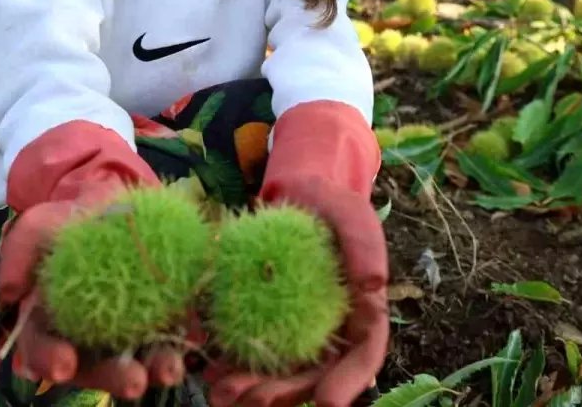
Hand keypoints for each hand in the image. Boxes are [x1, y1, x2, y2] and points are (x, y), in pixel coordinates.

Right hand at [0, 121, 186, 397]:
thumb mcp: (43, 222)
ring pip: (138, 361)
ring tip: (169, 371)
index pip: (42, 348)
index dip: (50, 360)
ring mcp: (127, 332)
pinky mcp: (162, 320)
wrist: (118, 201)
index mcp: (51, 320)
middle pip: (96, 367)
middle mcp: (87, 336)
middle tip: (132, 383)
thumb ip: (22, 247)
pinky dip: (182, 345)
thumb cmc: (73, 218)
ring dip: (153, 371)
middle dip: (113, 378)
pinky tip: (193, 347)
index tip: (64, 367)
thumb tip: (10, 292)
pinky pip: (172, 338)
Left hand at [206, 175, 388, 406]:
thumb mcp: (349, 212)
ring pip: (279, 374)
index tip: (327, 401)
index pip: (363, 357)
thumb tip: (374, 285)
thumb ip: (363, 243)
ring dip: (252, 390)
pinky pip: (248, 350)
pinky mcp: (263, 322)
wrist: (294, 195)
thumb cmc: (329, 203)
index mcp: (361, 314)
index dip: (349, 383)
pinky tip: (207, 369)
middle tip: (254, 400)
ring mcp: (296, 332)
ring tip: (221, 392)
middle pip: (314, 376)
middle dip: (285, 395)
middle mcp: (331, 333)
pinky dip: (230, 364)